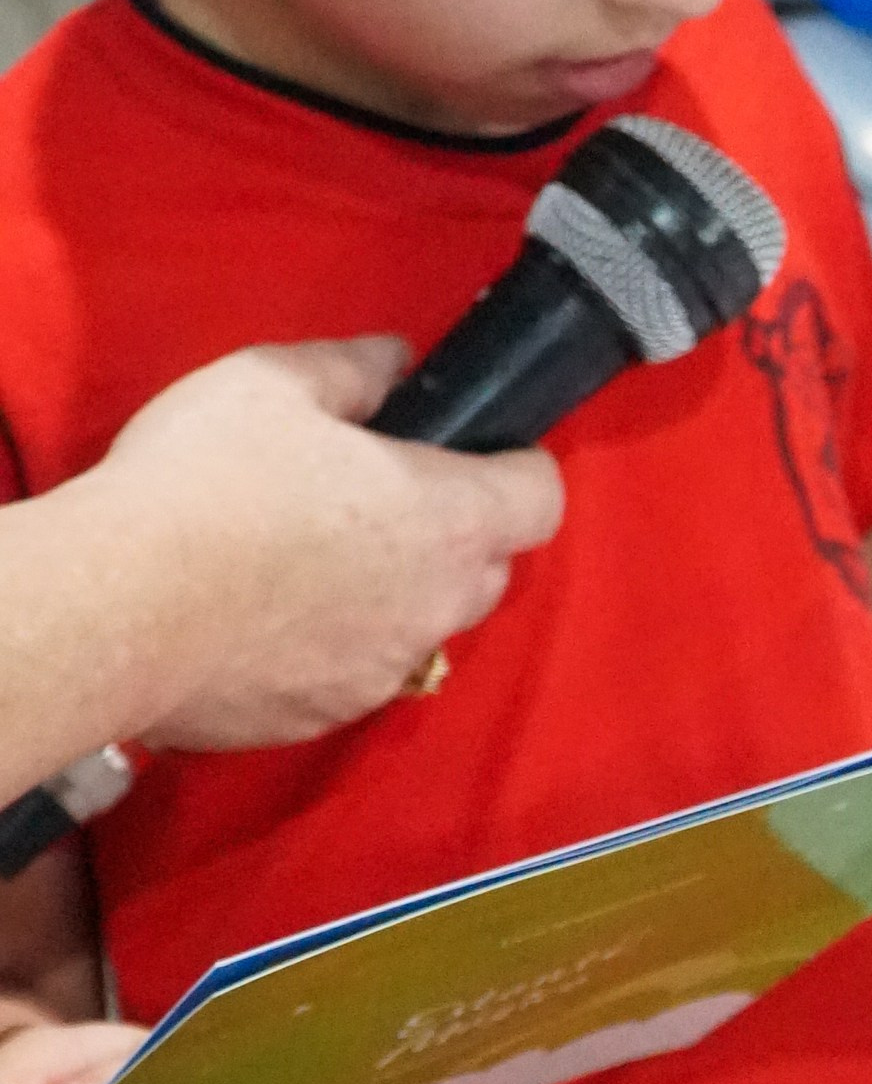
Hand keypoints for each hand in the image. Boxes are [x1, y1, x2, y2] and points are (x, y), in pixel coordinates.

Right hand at [101, 339, 566, 747]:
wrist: (116, 611)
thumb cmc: (207, 482)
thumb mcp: (275, 382)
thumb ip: (354, 369)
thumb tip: (395, 364)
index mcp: (448, 521)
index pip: (542, 499)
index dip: (518, 468)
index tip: (476, 451)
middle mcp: (435, 609)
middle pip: (487, 570)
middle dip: (453, 535)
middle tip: (376, 497)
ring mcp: (381, 675)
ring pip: (419, 629)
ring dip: (390, 596)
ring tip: (309, 560)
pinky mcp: (321, 719)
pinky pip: (352, 675)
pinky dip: (329, 647)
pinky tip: (263, 616)